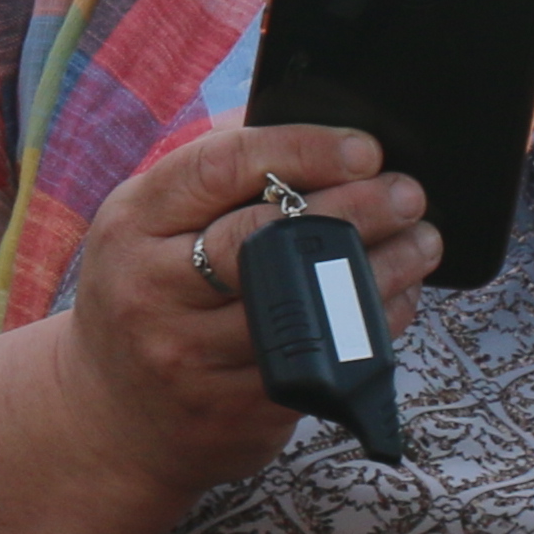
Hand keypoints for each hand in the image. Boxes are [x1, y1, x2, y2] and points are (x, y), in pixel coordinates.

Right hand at [47, 122, 437, 495]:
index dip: (301, 150)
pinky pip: (322, 359)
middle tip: (406, 192)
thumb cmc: (146, 296)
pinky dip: (373, 326)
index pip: (219, 169)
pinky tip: (396, 298)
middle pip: (265, 237)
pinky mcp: (235, 409)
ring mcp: (191, 354)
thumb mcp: (147, 225)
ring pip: (306, 304)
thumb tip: (301, 114)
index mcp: (132, 223)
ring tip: (422, 240)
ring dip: (382, 269)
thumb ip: (214, 170)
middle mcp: (152, 288)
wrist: (111, 419)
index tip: (364, 148)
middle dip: (353, 209)